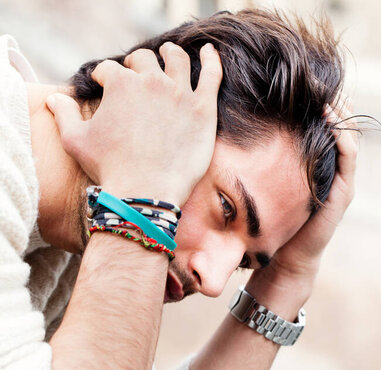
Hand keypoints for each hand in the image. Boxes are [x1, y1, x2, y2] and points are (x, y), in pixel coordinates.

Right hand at [46, 42, 222, 205]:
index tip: (103, 83)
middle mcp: (151, 81)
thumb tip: (53, 98)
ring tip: (169, 54)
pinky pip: (212, 75)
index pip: (109, 70)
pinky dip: (211, 59)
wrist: (146, 191)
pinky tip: (209, 51)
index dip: (103, 76)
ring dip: (170, 53)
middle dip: (135, 63)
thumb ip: (63, 114)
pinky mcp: (203, 108)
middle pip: (143, 59)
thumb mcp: (75, 140)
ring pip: (177, 59)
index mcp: (120, 84)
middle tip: (136, 71)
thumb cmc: (109, 168)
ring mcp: (180, 93)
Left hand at [252, 98, 357, 292]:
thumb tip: (253, 134)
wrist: (287, 256)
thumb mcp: (276, 183)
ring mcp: (343, 183)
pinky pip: (348, 162)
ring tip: (332, 99)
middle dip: (338, 107)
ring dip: (343, 119)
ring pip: (350, 142)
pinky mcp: (343, 195)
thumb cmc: (278, 220)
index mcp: (322, 167)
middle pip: (344, 131)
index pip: (330, 130)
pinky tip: (334, 125)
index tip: (315, 86)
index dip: (328, 108)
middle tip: (326, 83)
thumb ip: (275, 162)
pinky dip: (343, 141)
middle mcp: (336, 172)